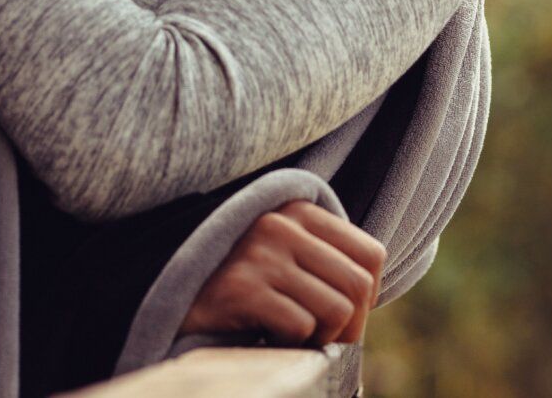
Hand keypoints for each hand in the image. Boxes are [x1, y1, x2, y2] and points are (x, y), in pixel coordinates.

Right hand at [177, 201, 385, 346]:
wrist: (178, 297)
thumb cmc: (246, 283)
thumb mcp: (288, 256)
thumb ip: (326, 259)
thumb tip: (372, 287)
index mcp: (298, 209)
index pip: (372, 253)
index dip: (368, 295)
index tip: (343, 312)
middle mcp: (280, 223)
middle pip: (359, 285)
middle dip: (351, 326)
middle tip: (324, 337)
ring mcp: (260, 253)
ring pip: (336, 310)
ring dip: (322, 337)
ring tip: (294, 334)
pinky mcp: (243, 287)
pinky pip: (302, 326)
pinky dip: (293, 343)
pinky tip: (269, 334)